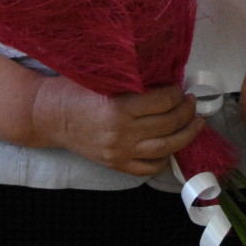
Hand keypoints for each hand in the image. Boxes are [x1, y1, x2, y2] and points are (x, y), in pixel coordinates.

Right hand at [30, 77, 202, 176]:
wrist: (49, 116)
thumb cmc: (75, 90)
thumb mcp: (103, 78)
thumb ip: (133, 81)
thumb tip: (168, 79)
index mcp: (118, 107)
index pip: (163, 101)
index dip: (177, 93)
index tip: (179, 87)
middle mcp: (121, 133)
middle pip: (169, 123)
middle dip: (187, 111)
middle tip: (192, 102)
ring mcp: (119, 152)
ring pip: (166, 147)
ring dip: (187, 134)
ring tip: (195, 123)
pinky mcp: (116, 164)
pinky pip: (149, 167)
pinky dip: (166, 158)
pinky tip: (173, 145)